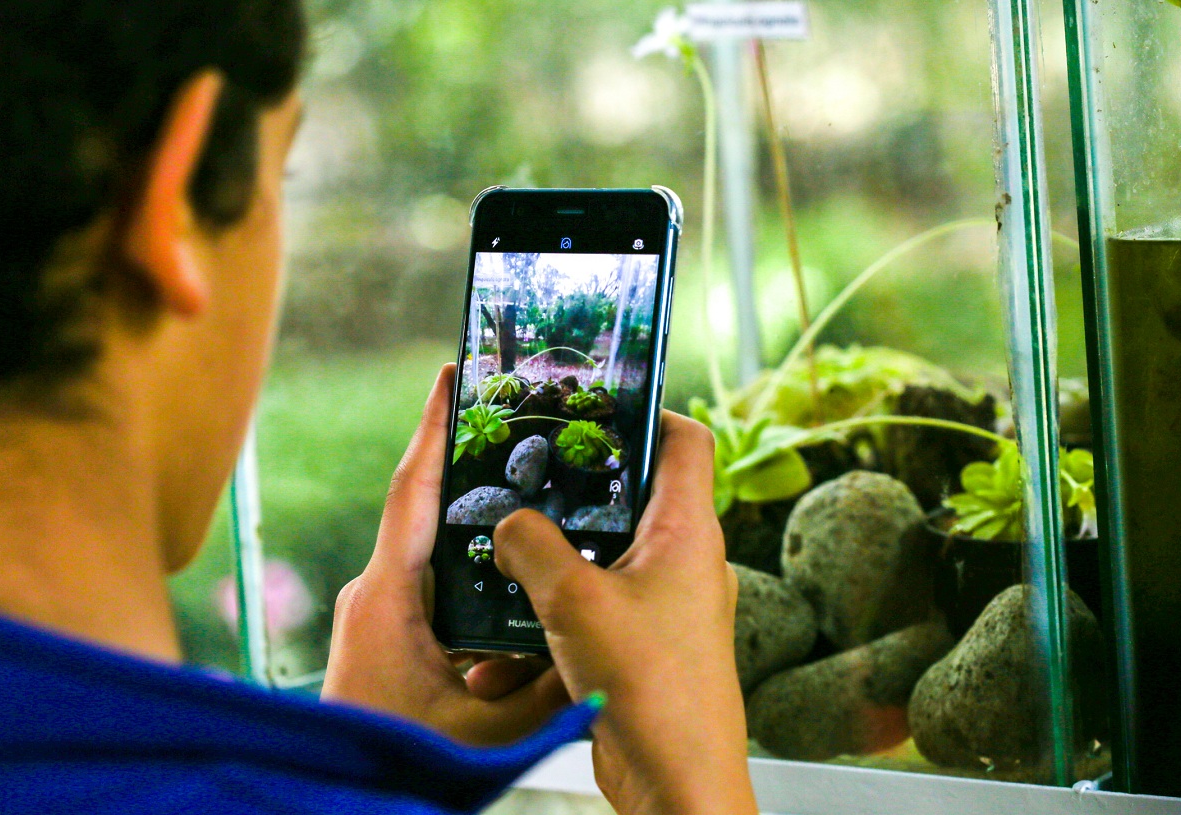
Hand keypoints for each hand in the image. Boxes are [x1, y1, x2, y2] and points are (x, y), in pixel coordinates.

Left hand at [321, 364, 569, 743]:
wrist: (328, 802)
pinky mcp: (385, 637)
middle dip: (466, 457)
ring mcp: (376, 615)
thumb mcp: (485, 733)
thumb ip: (547, 691)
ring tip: (524, 477)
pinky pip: (431, 583)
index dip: (434, 428)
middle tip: (512, 412)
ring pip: (430, 547)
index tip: (453, 373)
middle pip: (425, 506)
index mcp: (387, 598)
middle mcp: (375, 594)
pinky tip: (510, 566)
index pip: (413, 491)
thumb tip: (600, 652)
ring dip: (471, 514)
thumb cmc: (388, 764)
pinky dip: (467, 562)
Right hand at [494, 412, 756, 814]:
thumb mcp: (573, 600)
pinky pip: (586, 618)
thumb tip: (508, 523)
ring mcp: (663, 609)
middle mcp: (682, 564)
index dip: (646, 410)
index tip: (595, 403)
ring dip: (544, 574)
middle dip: (568, 498)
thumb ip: (532, 546)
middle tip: (520, 482)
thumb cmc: (651, 689)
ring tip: (495, 574)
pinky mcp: (639, 650)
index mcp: (686, 532)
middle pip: (628, 500)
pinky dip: (544, 627)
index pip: (685, 441)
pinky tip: (497, 655)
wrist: (673, 784)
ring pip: (597, 564)